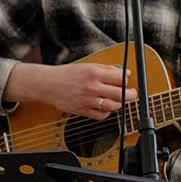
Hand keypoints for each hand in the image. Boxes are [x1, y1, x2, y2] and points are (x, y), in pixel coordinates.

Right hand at [3, 62, 136, 119]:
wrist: (49, 84)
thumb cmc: (68, 74)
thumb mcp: (88, 66)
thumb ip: (106, 69)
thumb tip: (124, 73)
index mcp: (94, 73)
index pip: (120, 78)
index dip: (127, 80)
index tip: (128, 80)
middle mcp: (92, 87)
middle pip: (120, 94)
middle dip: (130, 95)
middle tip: (132, 94)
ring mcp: (88, 100)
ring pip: (112, 106)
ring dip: (120, 104)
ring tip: (120, 101)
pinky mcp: (83, 111)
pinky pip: (101, 115)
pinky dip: (107, 112)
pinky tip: (106, 107)